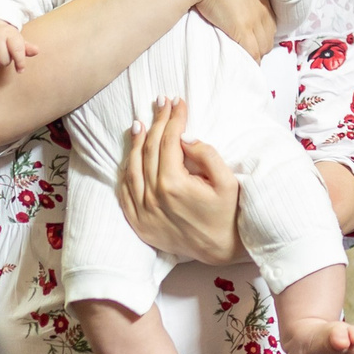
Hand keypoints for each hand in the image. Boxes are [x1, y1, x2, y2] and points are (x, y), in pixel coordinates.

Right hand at [0, 18, 35, 81]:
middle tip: (0, 55)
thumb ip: (25, 47)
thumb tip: (36, 51)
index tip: (20, 69)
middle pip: (4, 61)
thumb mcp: (15, 39)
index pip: (18, 50)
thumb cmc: (2, 38)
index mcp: (9, 32)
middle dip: (4, 61)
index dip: (20, 62)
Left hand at [117, 99, 243, 263]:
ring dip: (137, 142)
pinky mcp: (138, 222)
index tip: (178, 102)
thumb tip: (185, 138)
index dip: (173, 118)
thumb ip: (207, 156)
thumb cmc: (227, 215)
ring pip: (132, 168)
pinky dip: (127, 170)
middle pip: (149, 149)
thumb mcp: (228, 183)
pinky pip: (125, 191)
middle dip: (157, 122)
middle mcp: (153, 197)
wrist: (219, 250)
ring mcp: (142, 211)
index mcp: (174, 185)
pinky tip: (132, 155)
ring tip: (142, 122)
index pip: (169, 141)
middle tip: (162, 103)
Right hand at [182, 0, 276, 59]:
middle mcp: (261, 10)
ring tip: (241, 60)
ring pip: (262, 48)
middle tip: (245, 52)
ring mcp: (254, 21)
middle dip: (259, 47)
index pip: (268, 23)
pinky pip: (252, 54)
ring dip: (254, 55)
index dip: (260, 33)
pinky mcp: (242, 30)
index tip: (250, 38)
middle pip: (268, 38)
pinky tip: (241, 65)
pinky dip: (249, 61)